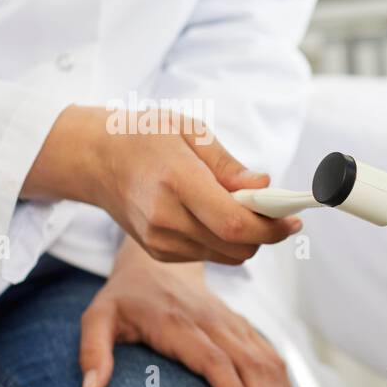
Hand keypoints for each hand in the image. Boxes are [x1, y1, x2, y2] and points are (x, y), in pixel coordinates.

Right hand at [23, 104, 301, 263]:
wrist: (93, 159)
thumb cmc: (143, 137)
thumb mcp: (189, 131)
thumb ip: (229, 163)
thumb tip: (265, 184)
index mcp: (176, 183)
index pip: (235, 223)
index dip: (272, 227)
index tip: (293, 218)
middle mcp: (165, 219)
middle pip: (237, 246)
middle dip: (267, 234)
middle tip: (275, 211)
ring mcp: (160, 241)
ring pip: (228, 256)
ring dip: (247, 238)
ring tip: (243, 208)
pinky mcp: (160, 253)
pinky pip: (210, 256)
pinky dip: (225, 241)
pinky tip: (216, 216)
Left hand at [79, 238, 294, 386]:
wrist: (157, 265)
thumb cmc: (124, 299)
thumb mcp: (96, 319)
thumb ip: (92, 353)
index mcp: (179, 324)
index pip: (215, 361)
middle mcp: (215, 323)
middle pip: (252, 368)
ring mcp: (234, 325)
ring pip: (269, 364)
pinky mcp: (245, 329)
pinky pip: (272, 359)